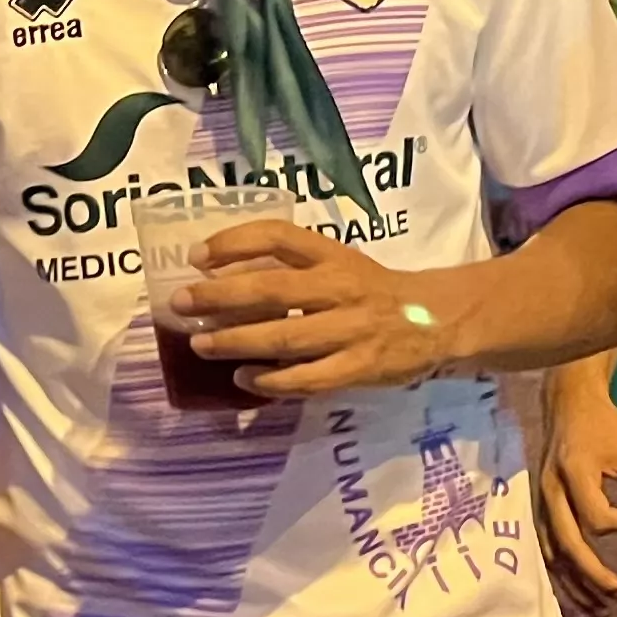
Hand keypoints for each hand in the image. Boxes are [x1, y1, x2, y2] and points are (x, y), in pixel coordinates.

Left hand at [170, 220, 452, 397]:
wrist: (435, 319)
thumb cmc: (372, 289)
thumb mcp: (337, 262)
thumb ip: (290, 266)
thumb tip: (219, 274)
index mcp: (332, 255)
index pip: (278, 235)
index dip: (233, 241)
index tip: (196, 256)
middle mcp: (339, 287)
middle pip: (273, 289)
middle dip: (221, 296)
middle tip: (181, 302)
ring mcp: (350, 330)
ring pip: (285, 337)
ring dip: (237, 341)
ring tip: (201, 344)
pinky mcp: (359, 367)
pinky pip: (308, 378)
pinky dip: (272, 381)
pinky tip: (244, 379)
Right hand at [539, 381, 616, 615]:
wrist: (569, 404)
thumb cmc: (607, 427)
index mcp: (574, 472)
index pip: (597, 517)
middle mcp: (550, 491)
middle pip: (568, 546)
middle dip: (595, 576)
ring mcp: (540, 502)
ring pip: (553, 555)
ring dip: (577, 585)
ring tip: (603, 608)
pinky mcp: (540, 510)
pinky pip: (548, 550)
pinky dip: (565, 575)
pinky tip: (584, 590)